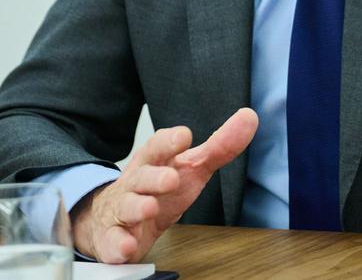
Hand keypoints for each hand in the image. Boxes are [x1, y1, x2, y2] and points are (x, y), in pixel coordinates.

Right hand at [71, 107, 258, 262]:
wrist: (113, 218)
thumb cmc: (157, 189)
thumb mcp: (190, 168)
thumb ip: (219, 146)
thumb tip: (249, 117)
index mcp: (154, 163)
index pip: (158, 147)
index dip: (169, 142)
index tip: (184, 136)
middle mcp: (135, 184)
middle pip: (141, 176)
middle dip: (154, 177)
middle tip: (171, 179)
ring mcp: (122, 211)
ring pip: (125, 207)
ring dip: (137, 207)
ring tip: (150, 207)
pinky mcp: (113, 239)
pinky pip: (112, 242)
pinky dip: (117, 245)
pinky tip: (127, 245)